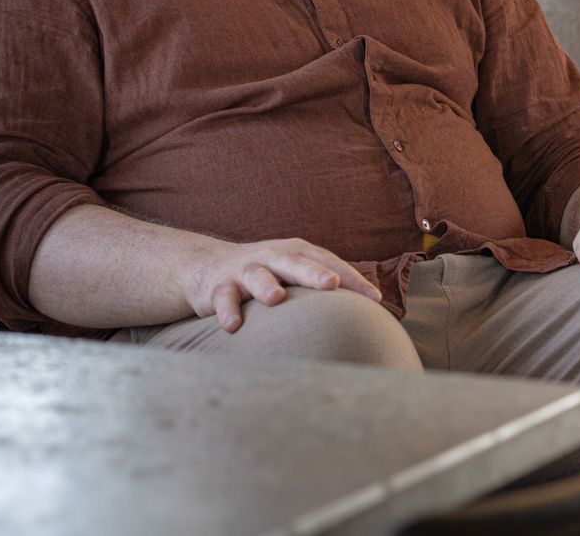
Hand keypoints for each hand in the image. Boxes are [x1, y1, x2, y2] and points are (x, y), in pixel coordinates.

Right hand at [184, 237, 380, 332]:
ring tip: (277, 298)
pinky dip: (227, 311)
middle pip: (296, 263)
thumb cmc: (266, 273)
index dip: (352, 279)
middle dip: (313, 273)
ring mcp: (245, 270)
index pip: (329, 262)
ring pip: (257, 276)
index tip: (374, 299)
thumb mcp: (294, 273)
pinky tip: (233, 326)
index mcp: (297, 252)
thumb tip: (371, 309)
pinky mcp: (218, 288)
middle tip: (332, 284)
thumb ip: (324, 286)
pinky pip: (223, 300)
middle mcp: (273, 257)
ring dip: (266, 286)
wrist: (206, 266)